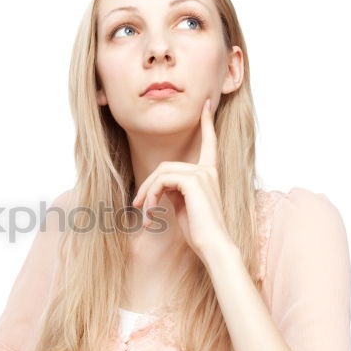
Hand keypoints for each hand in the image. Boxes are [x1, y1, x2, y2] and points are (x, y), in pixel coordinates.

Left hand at [131, 97, 230, 261]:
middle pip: (166, 165)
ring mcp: (202, 174)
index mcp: (209, 174)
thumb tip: (159, 186)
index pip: (209, 143)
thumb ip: (174, 190)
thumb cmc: (199, 232)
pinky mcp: (193, 181)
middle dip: (148, 185)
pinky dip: (151, 196)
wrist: (213, 245)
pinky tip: (150, 214)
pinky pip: (162, 180)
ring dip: (147, 192)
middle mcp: (208, 171)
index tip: (206, 104)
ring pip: (162, 172)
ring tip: (144, 214)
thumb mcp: (183, 206)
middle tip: (138, 206)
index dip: (206, 124)